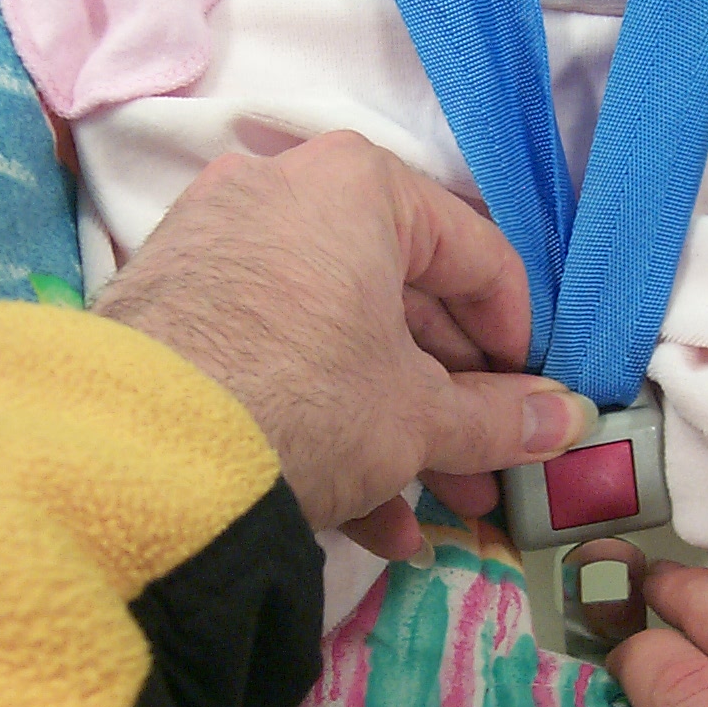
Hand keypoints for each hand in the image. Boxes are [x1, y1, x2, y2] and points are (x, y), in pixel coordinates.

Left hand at [91, 132, 595, 557]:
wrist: (136, 456)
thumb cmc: (307, 401)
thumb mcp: (418, 417)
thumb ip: (502, 417)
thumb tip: (571, 421)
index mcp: (356, 187)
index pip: (475, 253)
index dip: (521, 338)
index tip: (539, 400)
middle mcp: (281, 196)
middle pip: (401, 303)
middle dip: (454, 403)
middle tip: (492, 468)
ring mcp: (217, 252)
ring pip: (338, 343)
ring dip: (398, 432)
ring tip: (440, 508)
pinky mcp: (172, 314)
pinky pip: (275, 362)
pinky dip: (323, 428)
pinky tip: (365, 519)